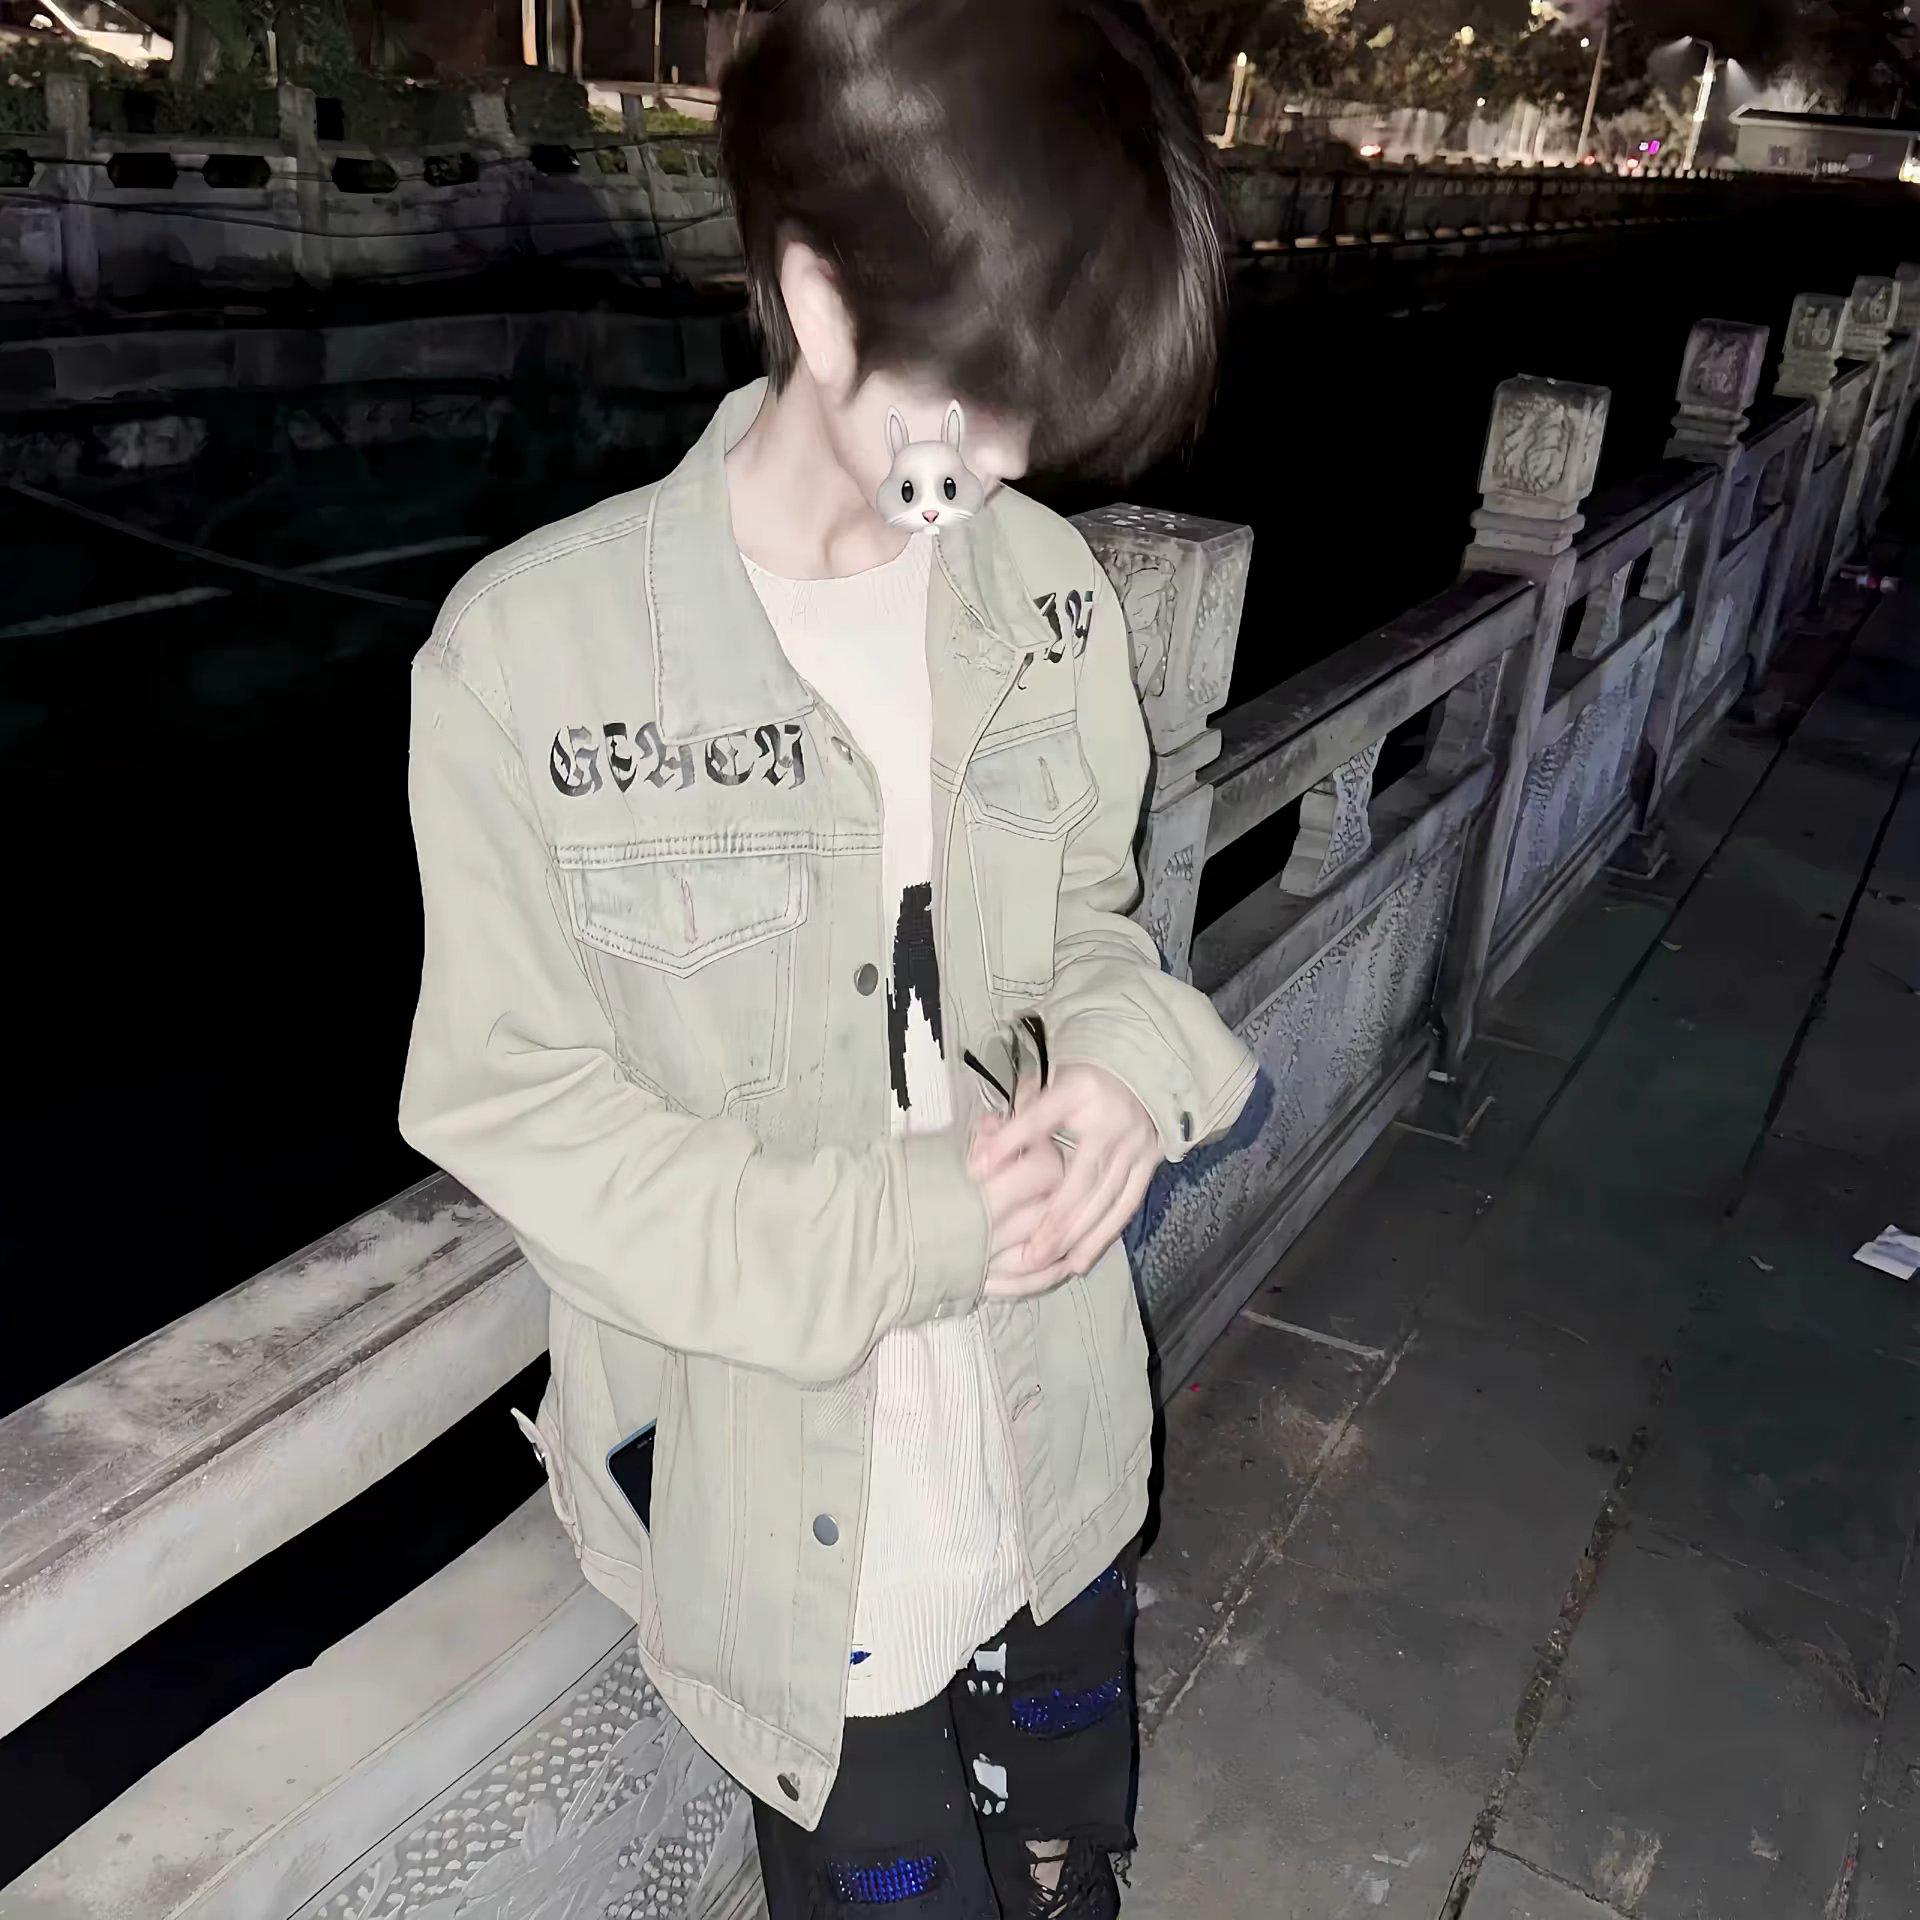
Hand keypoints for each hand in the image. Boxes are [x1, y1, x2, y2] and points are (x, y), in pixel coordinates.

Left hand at [972, 1063, 1159, 1288]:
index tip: (978, 1169)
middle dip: (1054, 1220)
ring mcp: (1135, 1144)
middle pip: (1080, 1178)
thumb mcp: (1048, 1081)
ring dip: (1078, 1235)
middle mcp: (1111, 1120)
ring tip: (1051, 1262)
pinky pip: (1127, 1204)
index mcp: (1079, 1091)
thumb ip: (1017, 1114)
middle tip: (1028, 1254)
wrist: (1140, 1069)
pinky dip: (1105, 1234)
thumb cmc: (1082, 1082)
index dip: (1009, 1142)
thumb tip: (983, 1154)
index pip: (1039, 1120)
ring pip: (1106, 1198)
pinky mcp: (1149, 1162)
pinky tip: (1082, 1258)